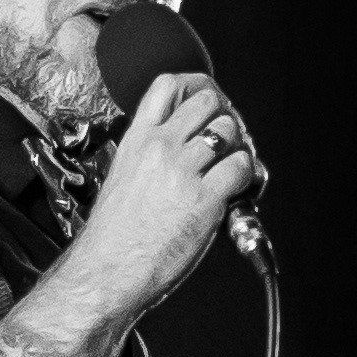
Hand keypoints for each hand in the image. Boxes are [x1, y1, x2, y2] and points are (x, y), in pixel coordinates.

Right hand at [67, 72, 260, 313]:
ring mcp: (183, 170)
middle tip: (225, 140)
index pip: (167, 86)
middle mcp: (160, 148)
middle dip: (222, 117)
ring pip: (229, 129)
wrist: (108, 270)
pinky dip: (247, 175)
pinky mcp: (206, 197)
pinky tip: (235, 190)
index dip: (194, 86)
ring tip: (230, 168)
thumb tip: (180, 152)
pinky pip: (242, 166)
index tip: (204, 102)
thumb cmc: (113, 236)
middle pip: (207, 101)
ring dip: (238, 147)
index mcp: (136, 141)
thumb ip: (148, 158)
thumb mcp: (121, 178)